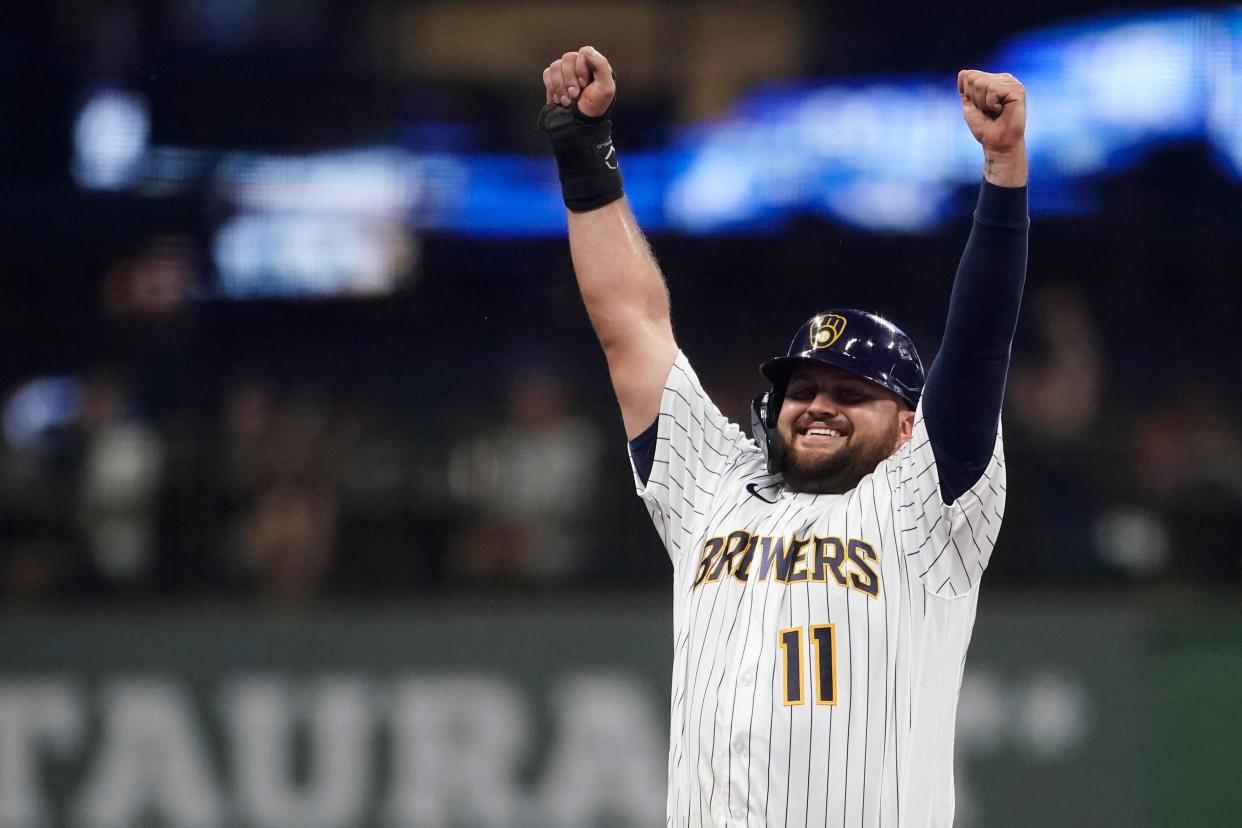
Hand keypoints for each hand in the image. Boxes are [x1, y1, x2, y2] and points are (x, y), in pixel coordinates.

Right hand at [543, 46, 615, 117]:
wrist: (579, 123)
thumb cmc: (595, 105)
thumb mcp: (606, 88)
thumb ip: (601, 65)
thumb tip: (586, 50)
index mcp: (593, 64)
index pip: (584, 51)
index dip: (581, 68)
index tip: (584, 84)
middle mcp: (578, 64)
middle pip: (568, 57)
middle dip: (570, 79)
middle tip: (575, 94)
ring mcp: (564, 71)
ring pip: (555, 65)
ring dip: (560, 86)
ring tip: (567, 100)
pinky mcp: (553, 79)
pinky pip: (547, 73)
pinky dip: (552, 88)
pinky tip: (559, 99)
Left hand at [958, 69, 1026, 185]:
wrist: (997, 144)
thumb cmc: (985, 127)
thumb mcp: (969, 105)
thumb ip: (966, 89)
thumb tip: (963, 72)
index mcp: (993, 80)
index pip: (969, 75)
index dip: (968, 94)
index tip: (979, 107)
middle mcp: (1004, 78)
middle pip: (974, 78)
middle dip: (975, 98)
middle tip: (987, 111)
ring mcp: (1012, 83)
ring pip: (982, 83)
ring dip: (983, 103)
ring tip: (995, 111)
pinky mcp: (1017, 89)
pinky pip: (993, 90)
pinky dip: (991, 104)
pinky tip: (1001, 111)